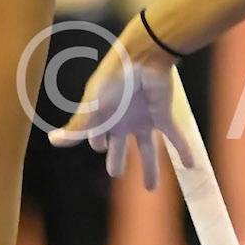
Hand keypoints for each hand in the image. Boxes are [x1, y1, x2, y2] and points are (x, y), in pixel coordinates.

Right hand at [49, 41, 194, 189]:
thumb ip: (77, 126)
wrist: (144, 56)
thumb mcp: (93, 105)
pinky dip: (184, 152)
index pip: (98, 137)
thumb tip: (52, 141)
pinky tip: (192, 167)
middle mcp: (124, 120)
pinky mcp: (164, 115)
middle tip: (115, 173)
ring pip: (148, 150)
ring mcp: (145, 119)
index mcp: (105, 117)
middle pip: (120, 147)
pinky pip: (175, 138)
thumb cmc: (113, 77)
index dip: (97, 143)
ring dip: (150, 169)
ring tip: (151, 188)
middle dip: (117, 161)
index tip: (99, 147)